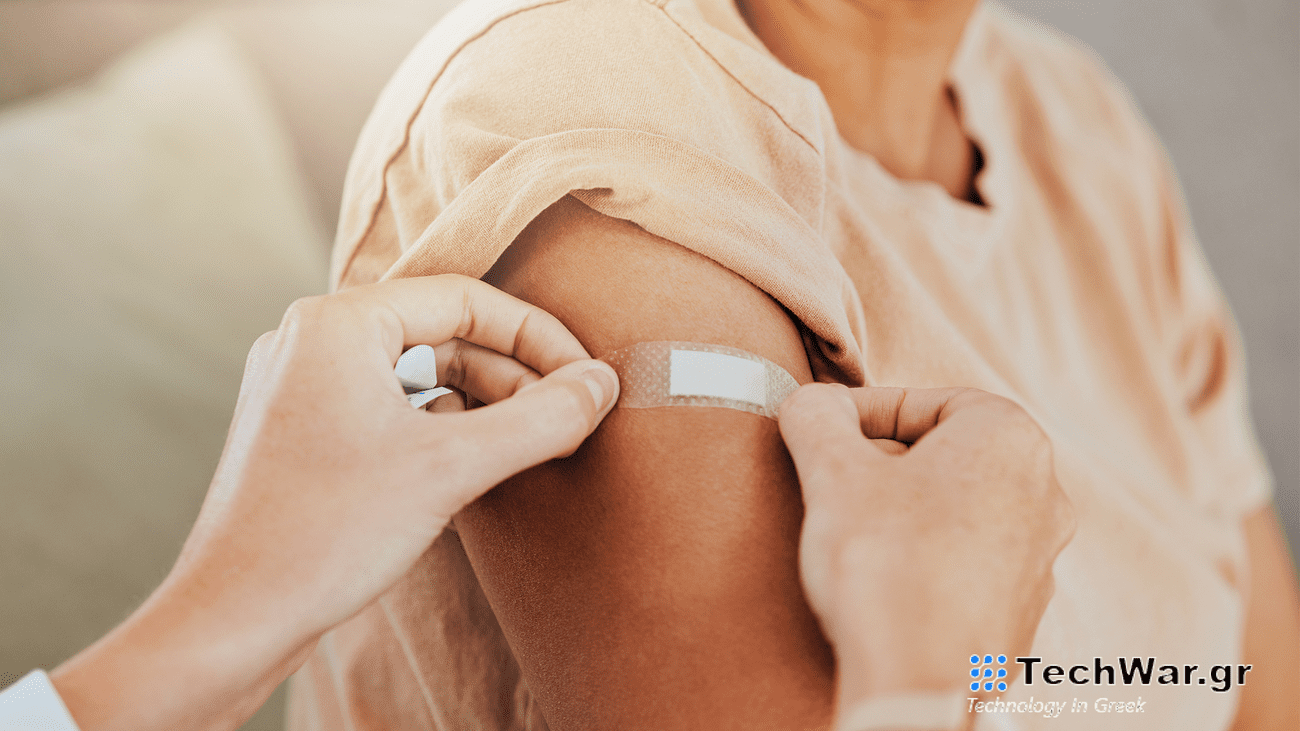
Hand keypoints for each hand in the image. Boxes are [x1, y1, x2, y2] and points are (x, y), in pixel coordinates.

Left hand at [50, 275, 618, 730]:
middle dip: (515, 371)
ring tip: (534, 438)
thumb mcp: (450, 469)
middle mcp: (313, 341)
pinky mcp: (304, 431)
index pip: (465, 298)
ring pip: (418, 371)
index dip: (538, 336)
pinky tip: (476, 459)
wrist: (232, 619)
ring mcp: (303, 387)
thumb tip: (601, 385)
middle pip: (442, 331)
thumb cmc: (323, 536)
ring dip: (483, 399)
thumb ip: (539, 420)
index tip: (585, 377)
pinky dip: (442, 424)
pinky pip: (390, 406)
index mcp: (338, 324)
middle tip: (569, 412)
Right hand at [778, 385, 1074, 709]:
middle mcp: (1043, 491)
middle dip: (885, 460)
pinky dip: (925, 557)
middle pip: (947, 451)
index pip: (929, 399)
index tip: (824, 431)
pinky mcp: (1021, 609)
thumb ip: (817, 417)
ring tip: (854, 530)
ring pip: (959, 506)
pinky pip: (967, 561)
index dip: (866, 410)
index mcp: (1009, 438)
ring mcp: (1040, 556)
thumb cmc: (887, 566)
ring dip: (906, 509)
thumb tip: (811, 402)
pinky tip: (884, 578)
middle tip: (834, 480)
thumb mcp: (832, 471)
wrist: (921, 682)